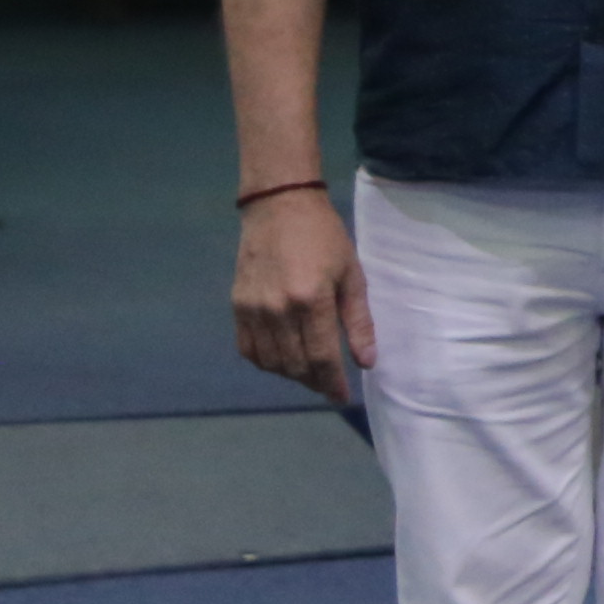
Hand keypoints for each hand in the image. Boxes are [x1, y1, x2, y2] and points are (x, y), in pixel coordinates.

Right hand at [231, 187, 376, 403]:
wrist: (279, 206)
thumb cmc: (324, 238)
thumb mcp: (351, 275)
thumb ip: (359, 321)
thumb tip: (366, 362)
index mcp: (311, 300)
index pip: (321, 357)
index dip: (332, 383)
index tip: (341, 397)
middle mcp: (277, 309)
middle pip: (294, 365)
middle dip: (314, 381)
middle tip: (328, 384)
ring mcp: (253, 308)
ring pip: (270, 362)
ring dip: (291, 375)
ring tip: (309, 372)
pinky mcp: (237, 305)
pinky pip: (247, 348)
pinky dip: (265, 362)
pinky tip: (282, 359)